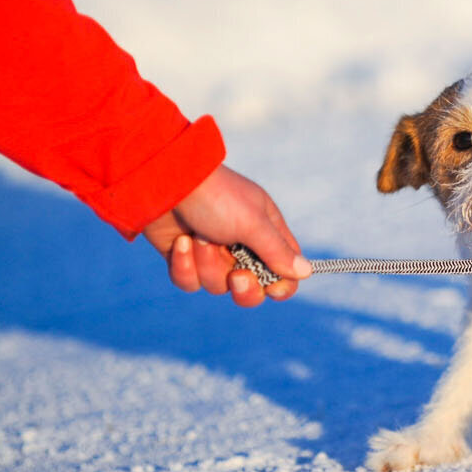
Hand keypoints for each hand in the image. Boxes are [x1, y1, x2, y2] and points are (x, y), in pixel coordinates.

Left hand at [141, 164, 310, 306]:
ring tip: (199, 237)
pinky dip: (184, 265)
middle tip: (236, 275)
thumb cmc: (217, 197)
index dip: (280, 285)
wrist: (165, 182)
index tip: (272, 286)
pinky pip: (190, 282)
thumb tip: (306, 272)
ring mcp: (212, 253)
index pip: (284, 271)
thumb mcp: (252, 223)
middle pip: (252, 289)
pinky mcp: (184, 259)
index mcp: (265, 233)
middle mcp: (241, 246)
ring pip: (217, 286)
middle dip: (243, 288)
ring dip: (207, 263)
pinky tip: (180, 242)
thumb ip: (277, 251)